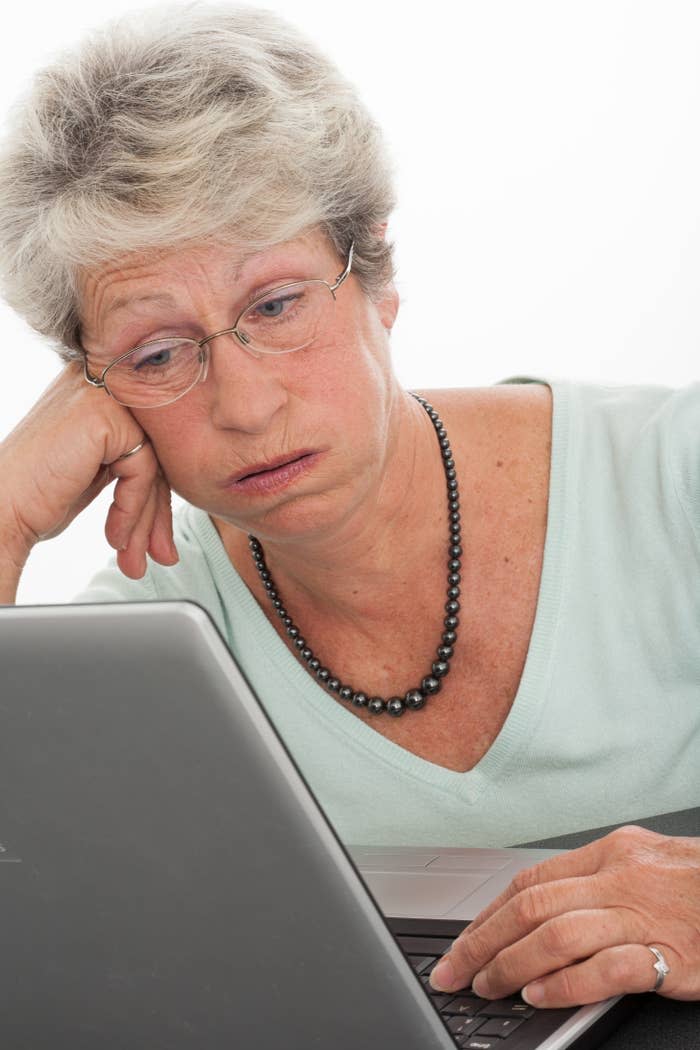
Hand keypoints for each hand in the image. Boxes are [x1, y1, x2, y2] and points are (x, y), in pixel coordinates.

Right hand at [0, 362, 177, 586]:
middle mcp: (99, 379)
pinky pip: (144, 469)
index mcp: (98, 387)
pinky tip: (113, 535)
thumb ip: (135, 460)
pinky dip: (133, 508)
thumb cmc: (37, 496)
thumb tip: (186, 477)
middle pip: (155, 449)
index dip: (155, 494)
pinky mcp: (103, 416)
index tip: (154, 541)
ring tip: (134, 558)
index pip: (149, 439)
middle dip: (157, 511)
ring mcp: (101, 393)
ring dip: (147, 519)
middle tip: (159, 556)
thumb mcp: (96, 471)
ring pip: (153, 462)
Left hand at [429, 825, 699, 1005]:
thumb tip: (545, 908)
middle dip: (482, 941)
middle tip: (453, 970)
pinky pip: (603, 968)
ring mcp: (644, 915)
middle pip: (530, 905)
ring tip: (487, 986)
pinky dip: (564, 983)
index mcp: (612, 852)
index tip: (464, 940)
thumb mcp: (650, 864)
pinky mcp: (669, 954)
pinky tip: (539, 996)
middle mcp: (621, 877)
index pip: (531, 879)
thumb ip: (601, 881)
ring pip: (554, 934)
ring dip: (510, 964)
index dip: (490, 912)